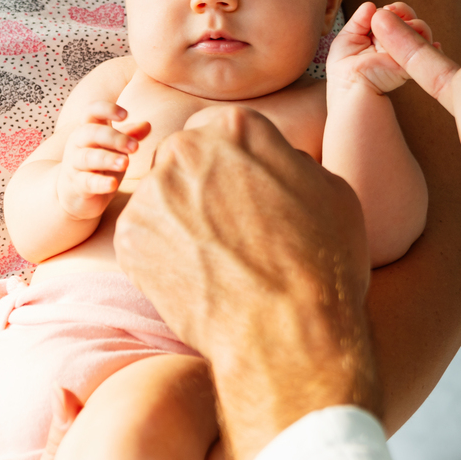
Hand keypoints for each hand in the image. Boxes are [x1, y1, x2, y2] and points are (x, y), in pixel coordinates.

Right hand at [56, 103, 150, 219]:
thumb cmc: (97, 163)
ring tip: (125, 163)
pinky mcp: (76, 185)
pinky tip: (112, 184)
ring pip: (88, 157)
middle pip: (92, 133)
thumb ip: (128, 135)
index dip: (107, 109)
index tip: (126, 114)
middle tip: (135, 147)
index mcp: (87, 128)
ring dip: (107, 159)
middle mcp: (77, 143)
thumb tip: (147, 125)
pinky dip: (100, 183)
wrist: (73, 192)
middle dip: (114, 138)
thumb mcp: (113, 147)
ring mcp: (74, 164)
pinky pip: (87, 182)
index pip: (92, 111)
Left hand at [115, 105, 379, 459]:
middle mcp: (187, 148)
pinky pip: (142, 237)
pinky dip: (160, 256)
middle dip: (199, 187)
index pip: (219, 131)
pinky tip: (194, 279)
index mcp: (238, 127)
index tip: (242, 196)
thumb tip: (277, 159)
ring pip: (160, 198)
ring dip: (178, 221)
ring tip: (214, 262)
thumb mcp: (331, 191)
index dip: (233, 167)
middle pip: (183, 158)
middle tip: (226, 232)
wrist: (286, 332)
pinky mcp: (129, 236)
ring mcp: (152, 192)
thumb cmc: (321, 264)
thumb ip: (291, 162)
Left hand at [325, 1, 432, 95]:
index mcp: (380, 37)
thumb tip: (371, 5)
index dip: (392, 9)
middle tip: (392, 10)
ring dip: (413, 22)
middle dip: (404, 11)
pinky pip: (426, 47)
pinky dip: (425, 38)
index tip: (386, 7)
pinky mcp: (412, 61)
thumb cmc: (343, 68)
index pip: (393, 16)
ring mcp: (405, 53)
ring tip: (400, 23)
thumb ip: (359, 20)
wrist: (351, 86)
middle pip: (410, 20)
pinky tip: (415, 36)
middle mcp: (395, 44)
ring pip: (421, 30)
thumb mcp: (347, 38)